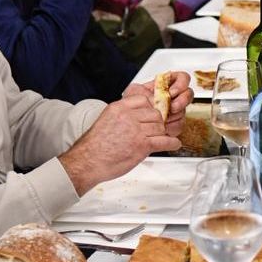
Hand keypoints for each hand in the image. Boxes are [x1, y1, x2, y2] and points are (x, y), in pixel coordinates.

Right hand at [62, 94, 181, 193]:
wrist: (88, 162)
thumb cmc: (95, 146)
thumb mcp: (106, 120)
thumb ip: (122, 116)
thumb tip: (137, 116)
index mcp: (118, 108)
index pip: (144, 99)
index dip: (151, 108)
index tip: (154, 113)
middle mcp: (128, 116)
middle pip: (155, 113)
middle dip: (157, 122)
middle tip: (157, 129)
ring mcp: (136, 130)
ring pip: (160, 127)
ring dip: (162, 134)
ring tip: (163, 138)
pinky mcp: (141, 145)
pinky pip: (164, 141)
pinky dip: (171, 143)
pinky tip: (173, 144)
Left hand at [121, 70, 191, 134]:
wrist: (130, 122)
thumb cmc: (132, 104)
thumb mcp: (134, 92)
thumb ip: (145, 89)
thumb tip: (153, 94)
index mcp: (165, 85)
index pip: (183, 78)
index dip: (181, 84)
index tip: (171, 92)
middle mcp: (173, 97)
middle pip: (188, 94)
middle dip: (181, 101)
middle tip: (172, 107)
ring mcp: (175, 111)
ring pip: (184, 111)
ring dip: (175, 115)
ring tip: (163, 118)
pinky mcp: (174, 124)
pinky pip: (178, 125)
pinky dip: (171, 127)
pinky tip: (162, 127)